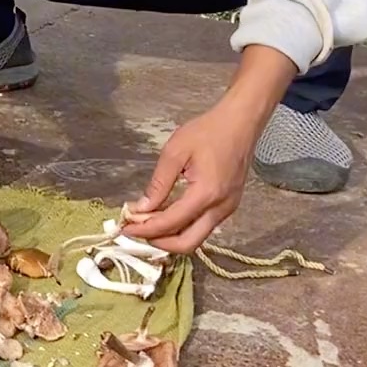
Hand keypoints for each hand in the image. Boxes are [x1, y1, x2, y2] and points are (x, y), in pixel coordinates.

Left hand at [122, 99, 265, 252]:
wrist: (240, 123)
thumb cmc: (208, 131)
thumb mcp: (174, 153)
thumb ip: (158, 184)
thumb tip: (141, 208)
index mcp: (207, 193)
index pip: (171, 223)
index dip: (145, 230)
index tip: (125, 227)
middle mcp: (221, 208)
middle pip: (188, 244)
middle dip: (159, 242)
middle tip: (136, 230)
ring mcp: (228, 209)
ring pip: (196, 238)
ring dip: (170, 236)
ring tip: (146, 221)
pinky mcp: (229, 206)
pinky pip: (203, 226)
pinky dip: (181, 226)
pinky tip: (164, 213)